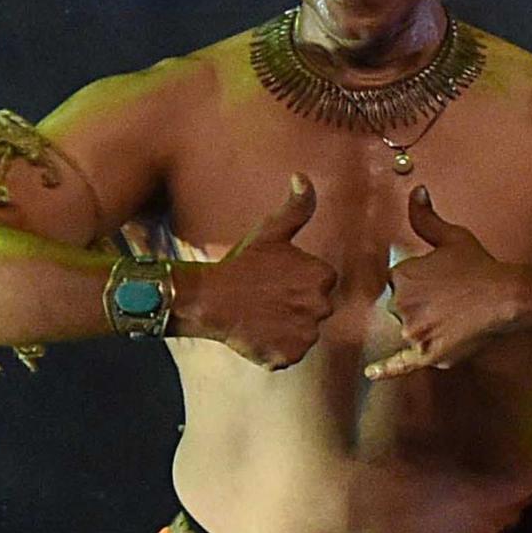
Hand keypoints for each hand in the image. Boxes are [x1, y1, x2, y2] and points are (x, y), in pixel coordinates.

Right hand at [172, 176, 336, 368]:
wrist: (208, 298)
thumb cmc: (241, 264)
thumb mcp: (271, 232)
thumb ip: (297, 208)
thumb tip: (303, 177)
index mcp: (323, 276)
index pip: (321, 285)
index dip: (297, 283)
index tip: (275, 281)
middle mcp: (321, 306)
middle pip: (315, 310)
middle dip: (294, 306)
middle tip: (266, 299)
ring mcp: (305, 333)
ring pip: (303, 333)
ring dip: (286, 329)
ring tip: (260, 316)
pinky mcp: (289, 355)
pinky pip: (288, 354)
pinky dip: (274, 349)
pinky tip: (257, 333)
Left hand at [365, 182, 531, 378]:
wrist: (505, 297)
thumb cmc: (479, 266)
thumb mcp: (451, 237)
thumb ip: (426, 217)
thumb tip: (415, 190)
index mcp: (400, 277)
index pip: (398, 283)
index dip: (421, 282)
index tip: (441, 281)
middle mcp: (400, 306)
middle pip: (401, 308)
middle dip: (421, 303)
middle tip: (450, 298)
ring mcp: (414, 332)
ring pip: (410, 330)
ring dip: (425, 325)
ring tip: (452, 316)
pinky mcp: (427, 354)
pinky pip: (401, 364)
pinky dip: (386, 370)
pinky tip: (372, 373)